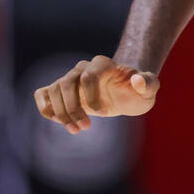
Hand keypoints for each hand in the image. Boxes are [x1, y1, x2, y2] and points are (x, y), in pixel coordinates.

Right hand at [33, 55, 159, 133]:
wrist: (126, 95)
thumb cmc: (138, 91)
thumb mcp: (150, 89)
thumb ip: (148, 83)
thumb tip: (136, 79)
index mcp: (103, 64)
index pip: (88, 75)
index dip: (92, 96)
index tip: (104, 113)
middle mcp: (83, 67)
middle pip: (66, 83)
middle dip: (73, 108)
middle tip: (86, 128)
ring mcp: (71, 78)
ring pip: (54, 90)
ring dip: (61, 113)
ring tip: (75, 130)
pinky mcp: (62, 91)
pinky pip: (43, 94)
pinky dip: (46, 107)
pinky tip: (57, 121)